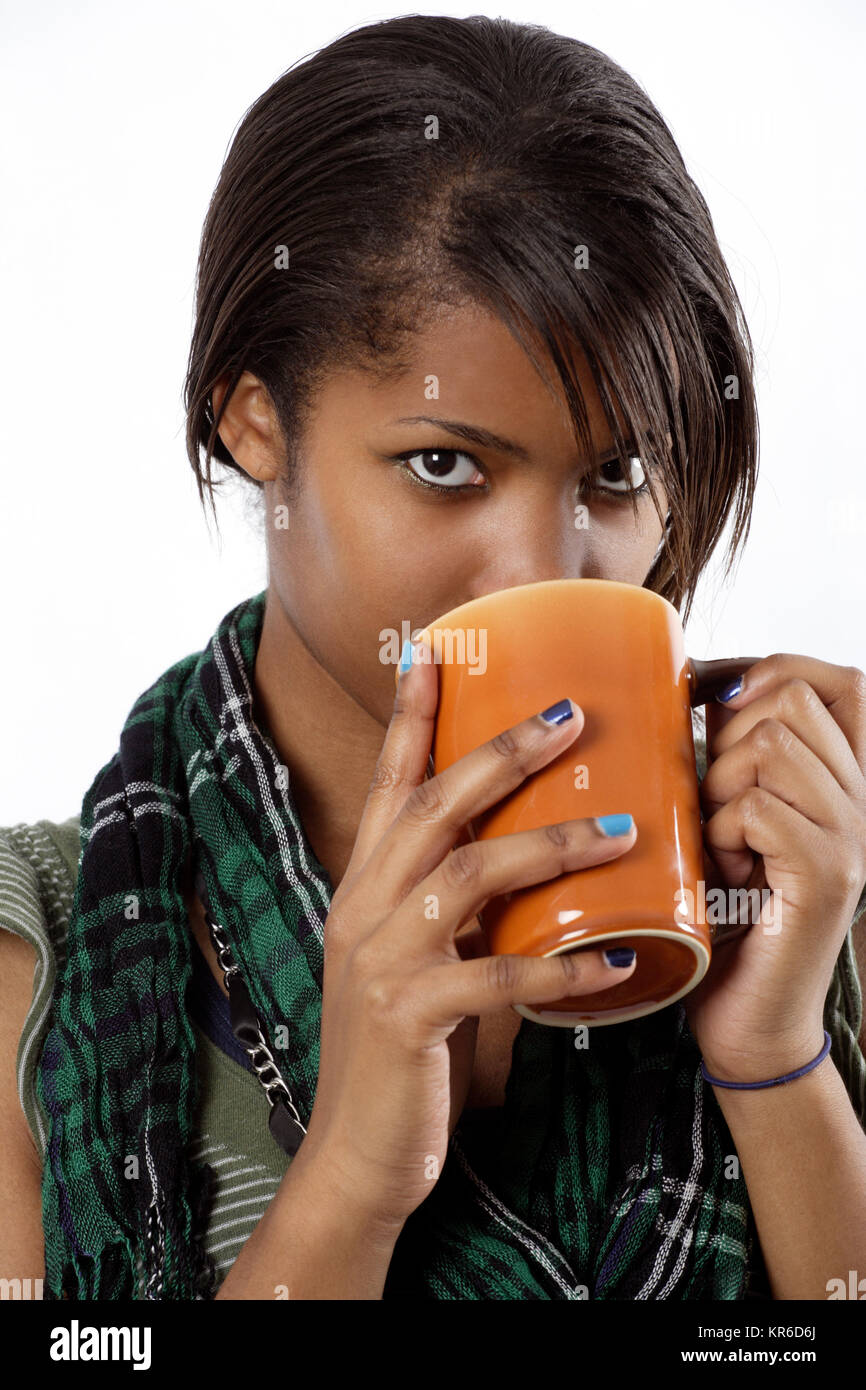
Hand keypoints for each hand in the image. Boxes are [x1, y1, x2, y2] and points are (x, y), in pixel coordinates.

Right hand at [297, 643, 638, 1233]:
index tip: (438, 645)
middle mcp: (362, 908)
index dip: (414, 712)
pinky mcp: (407, 1018)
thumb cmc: (402, 1047)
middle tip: (570, 715)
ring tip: (621, 832)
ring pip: (465, 876)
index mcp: (363, 885)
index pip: (390, 781)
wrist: (356, 1153)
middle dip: (500, 752)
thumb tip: (531, 856)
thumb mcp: (416, 958)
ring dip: (547, 847)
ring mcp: (378, 961)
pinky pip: (495, 976)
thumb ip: (454, 907)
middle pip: (432, 806)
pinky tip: (616, 958)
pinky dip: (561, 964)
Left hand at [683, 654, 865, 1081]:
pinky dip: (721, 831)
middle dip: (729, 737)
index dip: (771, 669)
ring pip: (773, 745)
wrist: (748, 1022)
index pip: (840, 681)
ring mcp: (851, 837)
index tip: (713, 700)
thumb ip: (732, 757)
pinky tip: (722, 868)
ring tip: (718, 839)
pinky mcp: (826, 875)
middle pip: (793, 700)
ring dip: (722, 786)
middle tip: (714, 801)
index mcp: (845, 783)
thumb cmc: (724, 918)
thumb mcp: (728, 819)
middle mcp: (862, 802)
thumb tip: (695, 683)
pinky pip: (758, 805)